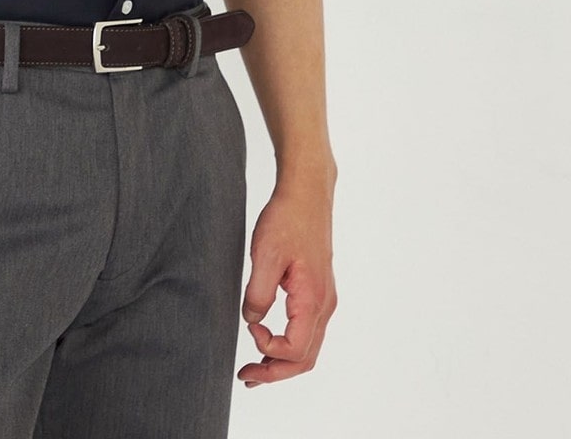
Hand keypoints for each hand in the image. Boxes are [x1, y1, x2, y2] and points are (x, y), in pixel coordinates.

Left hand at [239, 177, 336, 386]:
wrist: (306, 194)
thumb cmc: (287, 219)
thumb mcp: (266, 255)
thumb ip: (259, 292)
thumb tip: (252, 320)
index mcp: (313, 300)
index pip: (295, 350)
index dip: (269, 351)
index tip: (250, 329)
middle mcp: (324, 305)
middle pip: (305, 358)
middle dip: (275, 373)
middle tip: (246, 377)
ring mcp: (323, 299)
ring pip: (308, 347)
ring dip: (282, 362)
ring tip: (255, 368)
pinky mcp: (317, 291)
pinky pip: (307, 330)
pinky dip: (288, 345)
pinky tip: (269, 339)